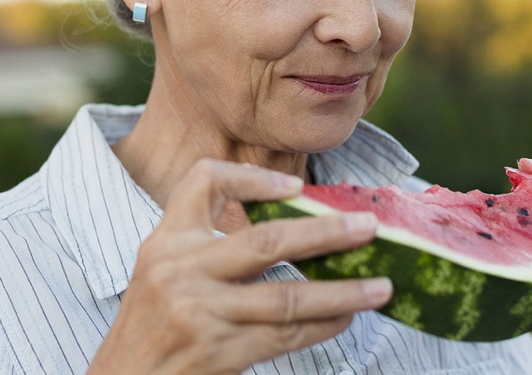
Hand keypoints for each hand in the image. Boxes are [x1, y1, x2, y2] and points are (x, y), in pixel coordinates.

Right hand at [88, 159, 392, 374]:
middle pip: (266, 241)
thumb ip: (204, 247)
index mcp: (166, 241)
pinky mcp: (218, 353)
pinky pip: (285, 337)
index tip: (296, 188)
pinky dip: (322, 326)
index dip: (253, 178)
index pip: (205, 182)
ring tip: (381, 287)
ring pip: (287, 297)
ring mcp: (200, 313)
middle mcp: (181, 271)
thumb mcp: (160, 272)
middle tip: (368, 226)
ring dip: (342, 292)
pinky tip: (346, 318)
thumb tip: (292, 229)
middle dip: (326, 233)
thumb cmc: (150, 327)